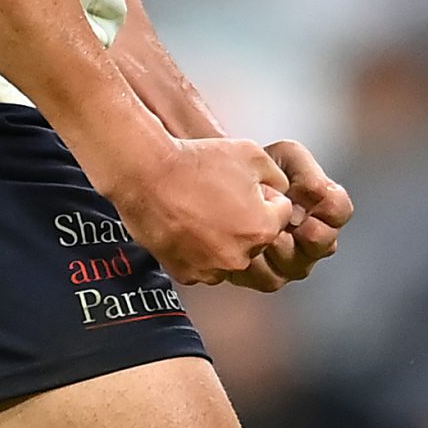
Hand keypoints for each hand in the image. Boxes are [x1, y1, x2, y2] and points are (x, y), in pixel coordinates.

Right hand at [105, 136, 295, 285]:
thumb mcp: (251, 154)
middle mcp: (240, 256)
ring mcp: (211, 269)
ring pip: (229, 254)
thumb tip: (281, 190)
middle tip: (219, 196)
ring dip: (222, 237)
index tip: (242, 186)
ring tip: (200, 209)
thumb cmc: (195, 163)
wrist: (146, 174)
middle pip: (256, 237)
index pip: (280, 214)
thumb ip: (277, 176)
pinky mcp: (186, 274)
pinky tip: (186, 225)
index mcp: (262, 229)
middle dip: (245, 219)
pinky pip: (202, 265)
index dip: (264, 195)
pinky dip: (197, 249)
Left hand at [223, 139, 354, 290]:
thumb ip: (306, 172)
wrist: (226, 187)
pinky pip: (268, 278)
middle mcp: (316, 242)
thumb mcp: (287, 156)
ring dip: (277, 245)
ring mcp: (294, 263)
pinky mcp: (267, 277)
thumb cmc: (264, 172)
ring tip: (260, 229)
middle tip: (281, 216)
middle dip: (302, 228)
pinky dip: (254, 261)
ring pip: (296, 266)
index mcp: (326, 210)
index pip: (340, 210)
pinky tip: (242, 244)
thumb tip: (315, 196)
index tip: (296, 194)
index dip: (322, 203)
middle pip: (323, 244)